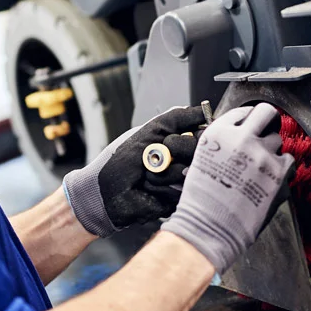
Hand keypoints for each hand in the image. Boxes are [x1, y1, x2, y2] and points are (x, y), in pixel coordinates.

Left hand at [63, 106, 203, 236]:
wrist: (106, 190)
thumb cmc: (122, 159)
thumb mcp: (151, 129)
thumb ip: (179, 117)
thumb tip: (204, 110)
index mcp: (180, 142)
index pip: (205, 134)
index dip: (195, 134)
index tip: (178, 136)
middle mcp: (184, 161)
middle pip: (201, 152)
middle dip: (177, 149)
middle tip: (160, 153)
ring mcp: (182, 181)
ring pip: (193, 173)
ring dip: (165, 172)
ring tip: (148, 174)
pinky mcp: (178, 200)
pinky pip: (183, 192)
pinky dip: (162, 188)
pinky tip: (148, 188)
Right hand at [162, 103, 294, 273]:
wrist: (210, 228)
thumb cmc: (201, 201)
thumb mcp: (201, 161)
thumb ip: (221, 144)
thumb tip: (236, 138)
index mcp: (219, 134)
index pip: (242, 112)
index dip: (247, 119)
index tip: (250, 124)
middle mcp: (242, 139)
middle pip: (266, 113)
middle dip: (266, 120)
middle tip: (265, 130)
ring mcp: (263, 156)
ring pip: (277, 140)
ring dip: (271, 150)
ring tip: (260, 168)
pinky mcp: (279, 174)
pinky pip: (289, 160)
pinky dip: (283, 167)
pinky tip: (271, 177)